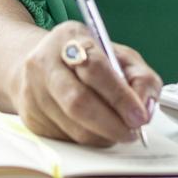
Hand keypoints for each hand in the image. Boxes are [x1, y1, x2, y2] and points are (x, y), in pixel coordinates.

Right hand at [8, 21, 162, 146]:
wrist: (42, 64)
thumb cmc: (87, 61)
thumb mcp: (119, 57)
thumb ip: (141, 79)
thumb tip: (145, 109)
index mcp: (71, 38)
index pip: (96, 68)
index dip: (120, 97)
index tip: (139, 116)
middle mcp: (45, 62)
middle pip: (78, 101)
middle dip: (112, 124)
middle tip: (131, 132)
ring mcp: (33, 91)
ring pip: (73, 127)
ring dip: (103, 136)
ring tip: (117, 131)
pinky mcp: (31, 117)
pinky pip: (65, 139)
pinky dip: (88, 140)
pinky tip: (95, 130)